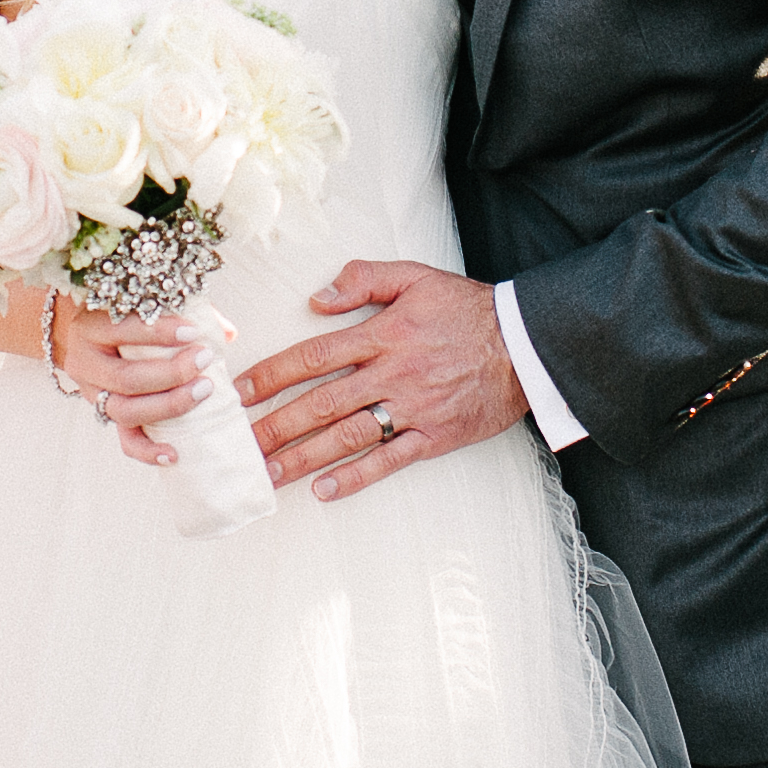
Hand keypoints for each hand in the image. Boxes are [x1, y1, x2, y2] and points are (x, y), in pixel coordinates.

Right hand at [47, 296, 216, 469]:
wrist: (95, 335)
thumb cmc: (129, 314)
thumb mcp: (146, 302)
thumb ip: (184, 309)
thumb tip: (227, 333)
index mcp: (90, 326)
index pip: (121, 329)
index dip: (158, 333)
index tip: (194, 332)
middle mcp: (84, 362)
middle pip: (125, 378)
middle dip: (170, 373)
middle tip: (204, 360)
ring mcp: (92, 394)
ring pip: (125, 411)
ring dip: (168, 405)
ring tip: (203, 390)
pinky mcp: (106, 417)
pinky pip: (125, 441)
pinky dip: (149, 451)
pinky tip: (174, 453)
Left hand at [237, 262, 522, 502]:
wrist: (527, 345)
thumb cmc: (468, 310)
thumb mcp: (417, 277)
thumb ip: (365, 279)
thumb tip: (319, 298)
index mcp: (383, 334)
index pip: (314, 356)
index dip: (273, 375)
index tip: (240, 392)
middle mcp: (392, 373)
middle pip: (321, 403)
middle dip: (276, 426)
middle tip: (240, 445)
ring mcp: (413, 408)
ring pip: (348, 436)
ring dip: (304, 457)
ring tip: (269, 473)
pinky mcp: (435, 436)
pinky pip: (390, 460)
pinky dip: (356, 477)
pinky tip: (325, 490)